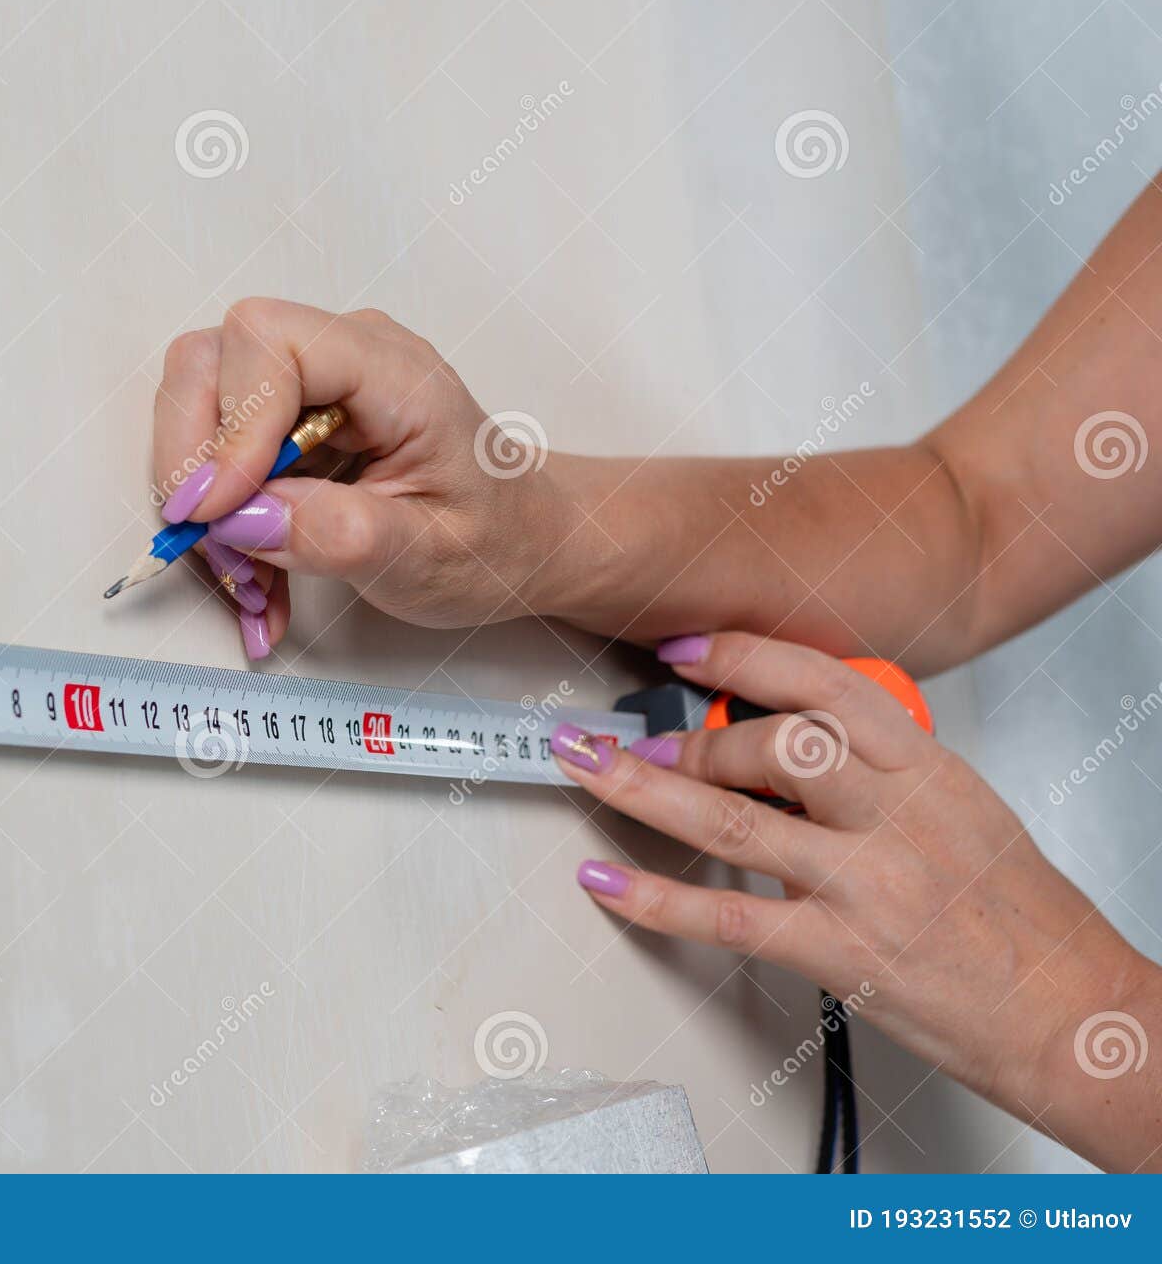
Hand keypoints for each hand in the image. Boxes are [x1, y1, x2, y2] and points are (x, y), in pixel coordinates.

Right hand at [151, 299, 560, 658]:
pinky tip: (257, 583)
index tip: (219, 511)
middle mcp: (342, 356)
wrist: (520, 541)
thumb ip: (341, 534)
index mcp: (393, 371)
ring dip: (202, 504)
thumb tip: (244, 518)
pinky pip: (217, 454)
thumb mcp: (429, 557)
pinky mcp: (286, 421)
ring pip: (198, 409)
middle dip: (192, 463)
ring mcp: (309, 384)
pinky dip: (220, 524)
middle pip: (210, 361)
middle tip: (217, 549)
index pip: (269, 340)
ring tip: (248, 582)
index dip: (229, 422)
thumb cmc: (493, 542)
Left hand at [551, 631, 1161, 1171]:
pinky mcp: (841, 954)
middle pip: (772, 744)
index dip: (743, 655)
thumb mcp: (959, 807)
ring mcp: (865, 886)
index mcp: (927, 768)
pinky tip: (607, 880)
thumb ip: (874, 770)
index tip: (685, 647)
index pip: (824, 683)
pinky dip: (655, 898)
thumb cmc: (1018, 914)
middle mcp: (895, 817)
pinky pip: (729, 917)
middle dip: (691, 736)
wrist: (1069, 1012)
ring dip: (645, 789)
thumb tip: (779, 746)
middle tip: (643, 741)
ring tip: (590, 765)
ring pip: (734, 820)